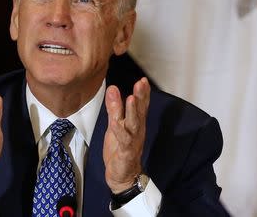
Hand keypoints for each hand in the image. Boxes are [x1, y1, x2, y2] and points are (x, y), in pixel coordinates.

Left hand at [103, 77, 149, 192]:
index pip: (141, 106)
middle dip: (141, 97)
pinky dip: (119, 131)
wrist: (122, 175)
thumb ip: (114, 108)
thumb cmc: (119, 148)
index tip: (143, 80)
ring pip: (134, 124)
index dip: (143, 93)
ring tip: (132, 98)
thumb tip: (112, 88)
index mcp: (135, 123)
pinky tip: (115, 123)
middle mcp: (137, 130)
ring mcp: (132, 141)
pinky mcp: (126, 151)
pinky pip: (123, 140)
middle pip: (140, 112)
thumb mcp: (114, 125)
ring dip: (133, 111)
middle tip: (141, 83)